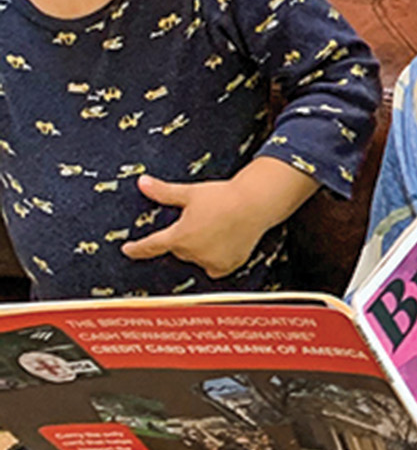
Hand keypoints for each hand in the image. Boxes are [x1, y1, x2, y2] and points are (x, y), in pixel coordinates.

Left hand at [127, 159, 314, 276]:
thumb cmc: (224, 197)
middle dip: (183, 237)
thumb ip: (164, 192)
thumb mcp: (190, 193)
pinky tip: (222, 244)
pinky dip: (214, 259)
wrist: (255, 204)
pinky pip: (213, 267)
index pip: (151, 246)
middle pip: (178, 249)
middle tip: (199, 221)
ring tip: (215, 228)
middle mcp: (193, 252)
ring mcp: (210, 260)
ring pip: (195, 257)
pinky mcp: (226, 266)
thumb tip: (143, 183)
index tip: (128, 250)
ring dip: (199, 247)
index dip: (136, 249)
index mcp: (179, 236)